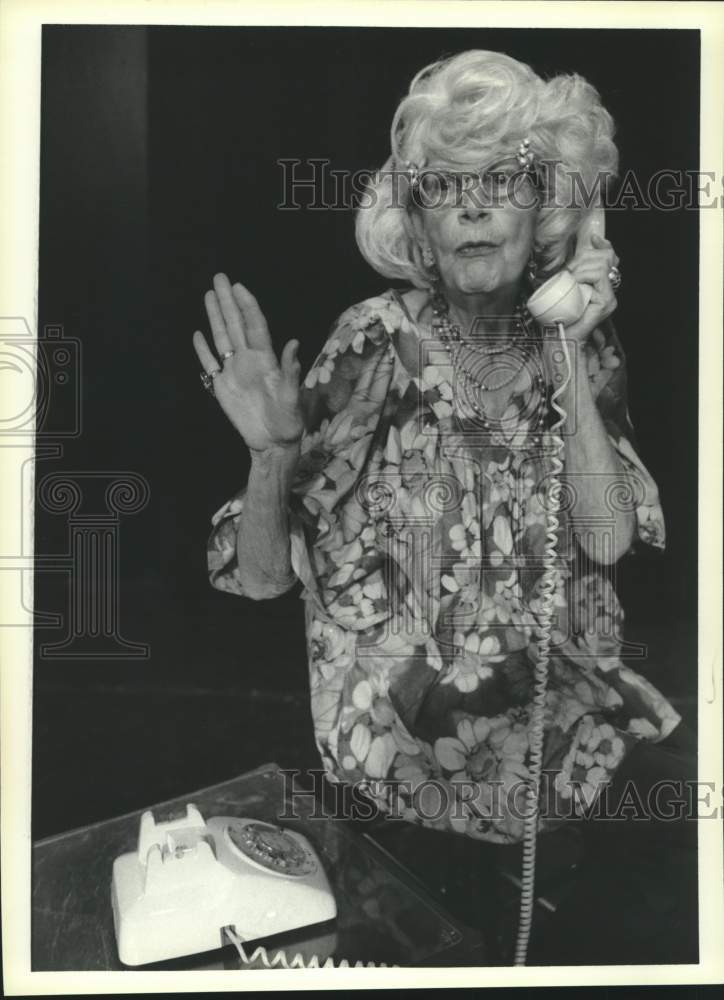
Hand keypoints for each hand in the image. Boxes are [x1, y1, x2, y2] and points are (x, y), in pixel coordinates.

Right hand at [192, 274, 303, 452]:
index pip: (255, 325)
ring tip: (209, 295)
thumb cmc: (287, 422)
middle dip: (227, 301)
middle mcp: (249, 360)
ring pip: (222, 338)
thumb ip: (290, 372)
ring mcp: (234, 371)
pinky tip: (198, 333)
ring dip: (215, 317)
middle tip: (220, 278)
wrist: (272, 443)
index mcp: (266, 359)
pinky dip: (202, 349)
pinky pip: (210, 363)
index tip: (239, 287)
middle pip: (236, 324)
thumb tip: (293, 344)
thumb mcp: (292, 398)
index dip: (247, 305)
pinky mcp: (223, 386)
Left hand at [564, 233, 619, 344]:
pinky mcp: (606, 302)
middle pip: (604, 257)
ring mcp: (610, 297)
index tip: (592, 239)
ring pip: (601, 265)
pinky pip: (598, 276)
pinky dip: (584, 275)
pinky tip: (575, 282)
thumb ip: (572, 271)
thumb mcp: (565, 285)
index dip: (603, 245)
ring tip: (570, 279)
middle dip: (583, 259)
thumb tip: (572, 256)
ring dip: (581, 268)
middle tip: (568, 271)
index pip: (611, 257)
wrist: (559, 336)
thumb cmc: (560, 313)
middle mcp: (609, 290)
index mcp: (602, 284)